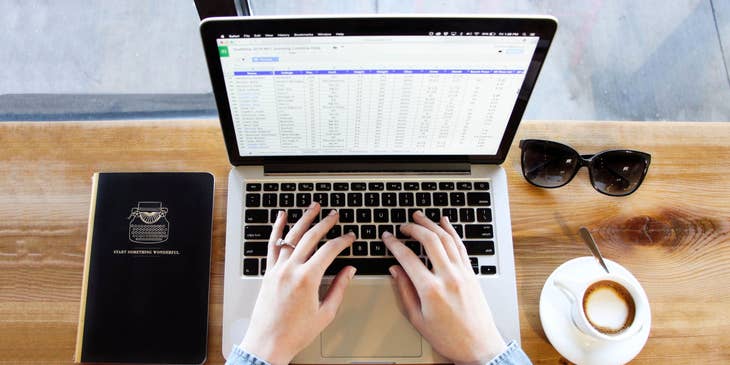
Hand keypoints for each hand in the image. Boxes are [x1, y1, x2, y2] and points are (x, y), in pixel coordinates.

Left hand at [241, 203, 355, 364]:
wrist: (268, 343)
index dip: (343, 241)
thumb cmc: (295, 333)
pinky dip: (277, 229)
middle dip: (325, 223)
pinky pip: (273, 245)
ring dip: (304, 219)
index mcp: (308, 279)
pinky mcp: (268, 272)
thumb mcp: (325, 313)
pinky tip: (282, 217)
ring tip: (313, 207)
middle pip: (311, 237)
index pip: (329, 250)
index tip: (350, 237)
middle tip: (335, 215)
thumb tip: (349, 270)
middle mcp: (291, 270)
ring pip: (292, 236)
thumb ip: (339, 288)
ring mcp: (277, 269)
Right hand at [382, 211, 506, 364]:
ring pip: (447, 239)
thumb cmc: (448, 338)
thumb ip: (404, 291)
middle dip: (414, 228)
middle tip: (403, 226)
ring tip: (420, 217)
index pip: (407, 258)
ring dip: (432, 224)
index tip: (387, 238)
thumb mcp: (417, 319)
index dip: (394, 244)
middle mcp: (448, 277)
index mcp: (431, 290)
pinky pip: (460, 246)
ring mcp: (463, 273)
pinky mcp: (471, 274)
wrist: (478, 346)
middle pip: (430, 241)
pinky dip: (452, 231)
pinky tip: (445, 223)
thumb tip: (395, 270)